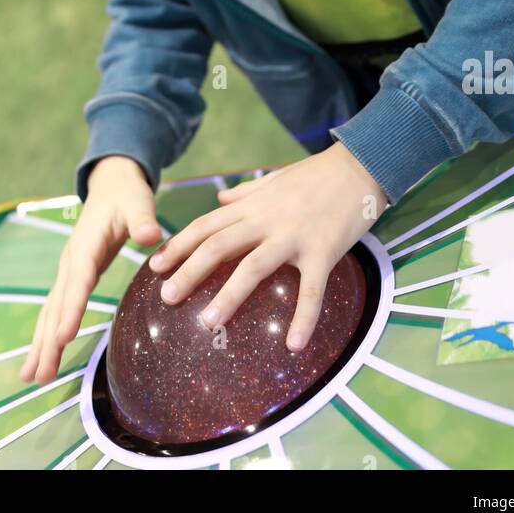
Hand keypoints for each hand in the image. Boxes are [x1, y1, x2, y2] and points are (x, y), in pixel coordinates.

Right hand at [20, 156, 162, 384]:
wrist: (111, 185)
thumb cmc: (127, 195)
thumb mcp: (138, 201)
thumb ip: (142, 218)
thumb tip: (150, 236)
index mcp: (85, 246)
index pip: (78, 281)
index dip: (71, 309)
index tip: (64, 337)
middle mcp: (70, 262)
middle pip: (56, 305)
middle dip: (48, 341)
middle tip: (40, 375)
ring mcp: (67, 271)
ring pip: (50, 312)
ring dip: (41, 344)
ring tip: (30, 377)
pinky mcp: (71, 279)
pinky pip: (55, 311)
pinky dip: (47, 336)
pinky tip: (42, 358)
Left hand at [147, 144, 386, 353]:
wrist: (359, 167)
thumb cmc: (317, 176)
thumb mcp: (275, 179)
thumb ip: (246, 191)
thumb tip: (221, 198)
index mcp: (253, 206)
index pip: (207, 225)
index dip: (179, 245)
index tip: (155, 266)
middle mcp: (266, 220)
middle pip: (218, 246)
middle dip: (189, 271)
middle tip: (166, 297)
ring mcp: (293, 236)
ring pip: (253, 267)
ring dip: (229, 296)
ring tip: (208, 323)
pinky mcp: (322, 251)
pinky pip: (311, 290)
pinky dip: (302, 318)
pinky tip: (293, 345)